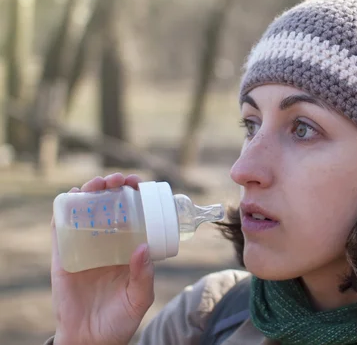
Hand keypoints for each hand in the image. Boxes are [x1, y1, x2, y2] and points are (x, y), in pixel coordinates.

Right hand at [51, 173, 154, 344]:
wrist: (90, 341)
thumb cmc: (119, 321)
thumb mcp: (139, 298)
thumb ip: (144, 276)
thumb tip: (142, 247)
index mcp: (127, 248)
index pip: (132, 214)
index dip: (134, 195)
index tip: (139, 184)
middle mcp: (106, 243)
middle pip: (107, 206)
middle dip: (113, 187)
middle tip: (120, 180)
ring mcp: (83, 248)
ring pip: (84, 211)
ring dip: (90, 191)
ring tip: (98, 184)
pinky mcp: (62, 256)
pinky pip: (60, 229)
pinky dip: (63, 209)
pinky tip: (71, 196)